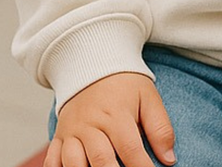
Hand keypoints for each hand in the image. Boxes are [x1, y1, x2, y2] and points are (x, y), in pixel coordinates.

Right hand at [45, 72, 175, 166]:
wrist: (93, 63)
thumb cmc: (125, 84)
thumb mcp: (148, 97)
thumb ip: (160, 128)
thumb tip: (169, 159)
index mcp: (116, 113)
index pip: (130, 148)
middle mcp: (90, 123)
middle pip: (100, 157)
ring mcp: (72, 131)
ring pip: (72, 161)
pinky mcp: (59, 136)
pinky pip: (52, 159)